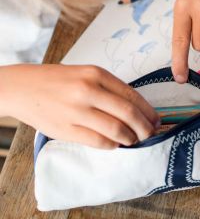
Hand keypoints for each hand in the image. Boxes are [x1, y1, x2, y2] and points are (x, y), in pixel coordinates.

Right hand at [0, 64, 159, 148]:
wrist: (24, 88)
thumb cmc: (58, 80)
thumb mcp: (85, 74)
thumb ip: (108, 88)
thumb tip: (136, 108)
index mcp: (96, 74)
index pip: (131, 95)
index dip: (147, 111)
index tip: (156, 119)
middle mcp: (88, 90)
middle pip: (128, 113)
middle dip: (144, 127)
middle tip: (150, 133)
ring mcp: (77, 111)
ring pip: (116, 129)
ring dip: (131, 138)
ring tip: (134, 140)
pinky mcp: (67, 129)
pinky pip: (98, 141)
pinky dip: (112, 145)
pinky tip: (116, 144)